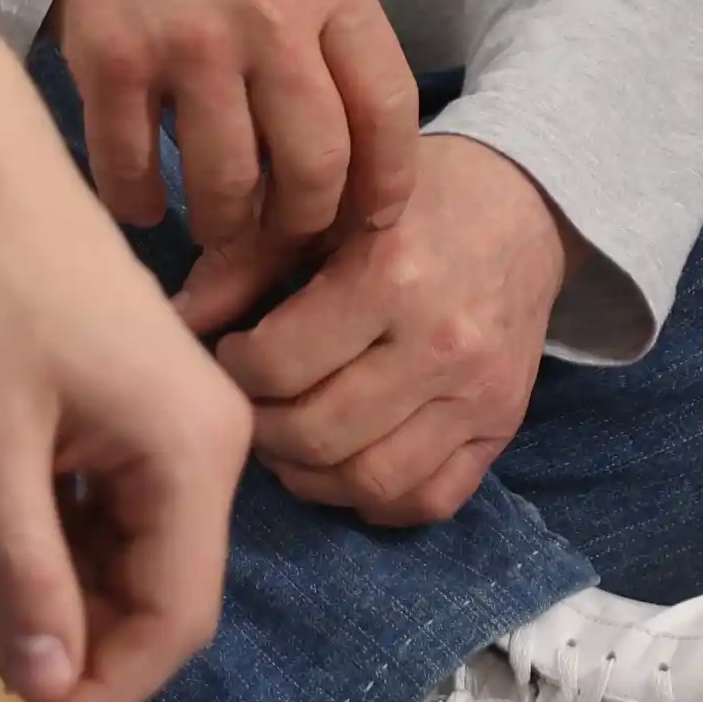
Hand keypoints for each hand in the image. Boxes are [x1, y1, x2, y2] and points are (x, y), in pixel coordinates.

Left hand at [0, 79, 250, 701]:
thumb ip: (28, 568)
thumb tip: (49, 687)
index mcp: (198, 452)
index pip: (176, 617)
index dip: (106, 692)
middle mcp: (216, 445)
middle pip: (169, 594)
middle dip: (92, 659)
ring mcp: (184, 428)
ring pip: (144, 558)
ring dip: (78, 609)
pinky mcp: (146, 414)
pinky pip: (123, 514)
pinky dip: (72, 554)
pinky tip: (13, 565)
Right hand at [50, 0, 422, 334]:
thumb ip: (338, 30)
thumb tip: (361, 137)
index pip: (386, 110)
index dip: (389, 181)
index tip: (377, 218)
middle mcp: (267, 20)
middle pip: (315, 163)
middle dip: (309, 222)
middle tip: (291, 238)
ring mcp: (186, 43)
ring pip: (228, 181)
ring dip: (228, 227)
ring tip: (221, 232)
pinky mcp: (109, 60)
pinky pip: (130, 165)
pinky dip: (139, 203)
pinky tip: (145, 209)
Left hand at [215, 129, 565, 525]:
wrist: (525, 207)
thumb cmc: (412, 200)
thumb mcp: (324, 209)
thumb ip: (244, 264)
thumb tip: (177, 326)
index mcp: (391, 277)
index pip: (276, 367)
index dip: (233, 369)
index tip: (236, 350)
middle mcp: (442, 345)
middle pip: (314, 435)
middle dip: (262, 427)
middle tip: (257, 400)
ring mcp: (481, 394)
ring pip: (367, 481)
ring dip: (310, 474)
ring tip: (294, 436)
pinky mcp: (505, 425)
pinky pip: (427, 501)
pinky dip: (376, 500)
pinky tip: (349, 462)